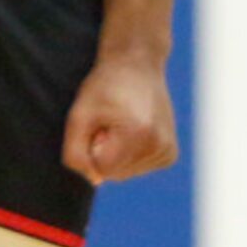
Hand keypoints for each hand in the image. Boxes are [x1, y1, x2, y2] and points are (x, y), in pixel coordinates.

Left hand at [62, 52, 177, 186]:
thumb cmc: (104, 88)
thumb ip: (75, 153)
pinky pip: (138, 168)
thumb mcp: (78, 115)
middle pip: (114, 174)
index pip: (100, 168)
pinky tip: (134, 128)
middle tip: (111, 120)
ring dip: (117, 152)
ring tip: (122, 122)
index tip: (101, 121)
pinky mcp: (170, 154)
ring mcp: (168, 151)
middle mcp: (159, 145)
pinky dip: (129, 153)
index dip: (93, 145)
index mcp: (138, 135)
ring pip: (125, 173)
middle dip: (105, 151)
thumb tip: (95, 181)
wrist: (137, 64)